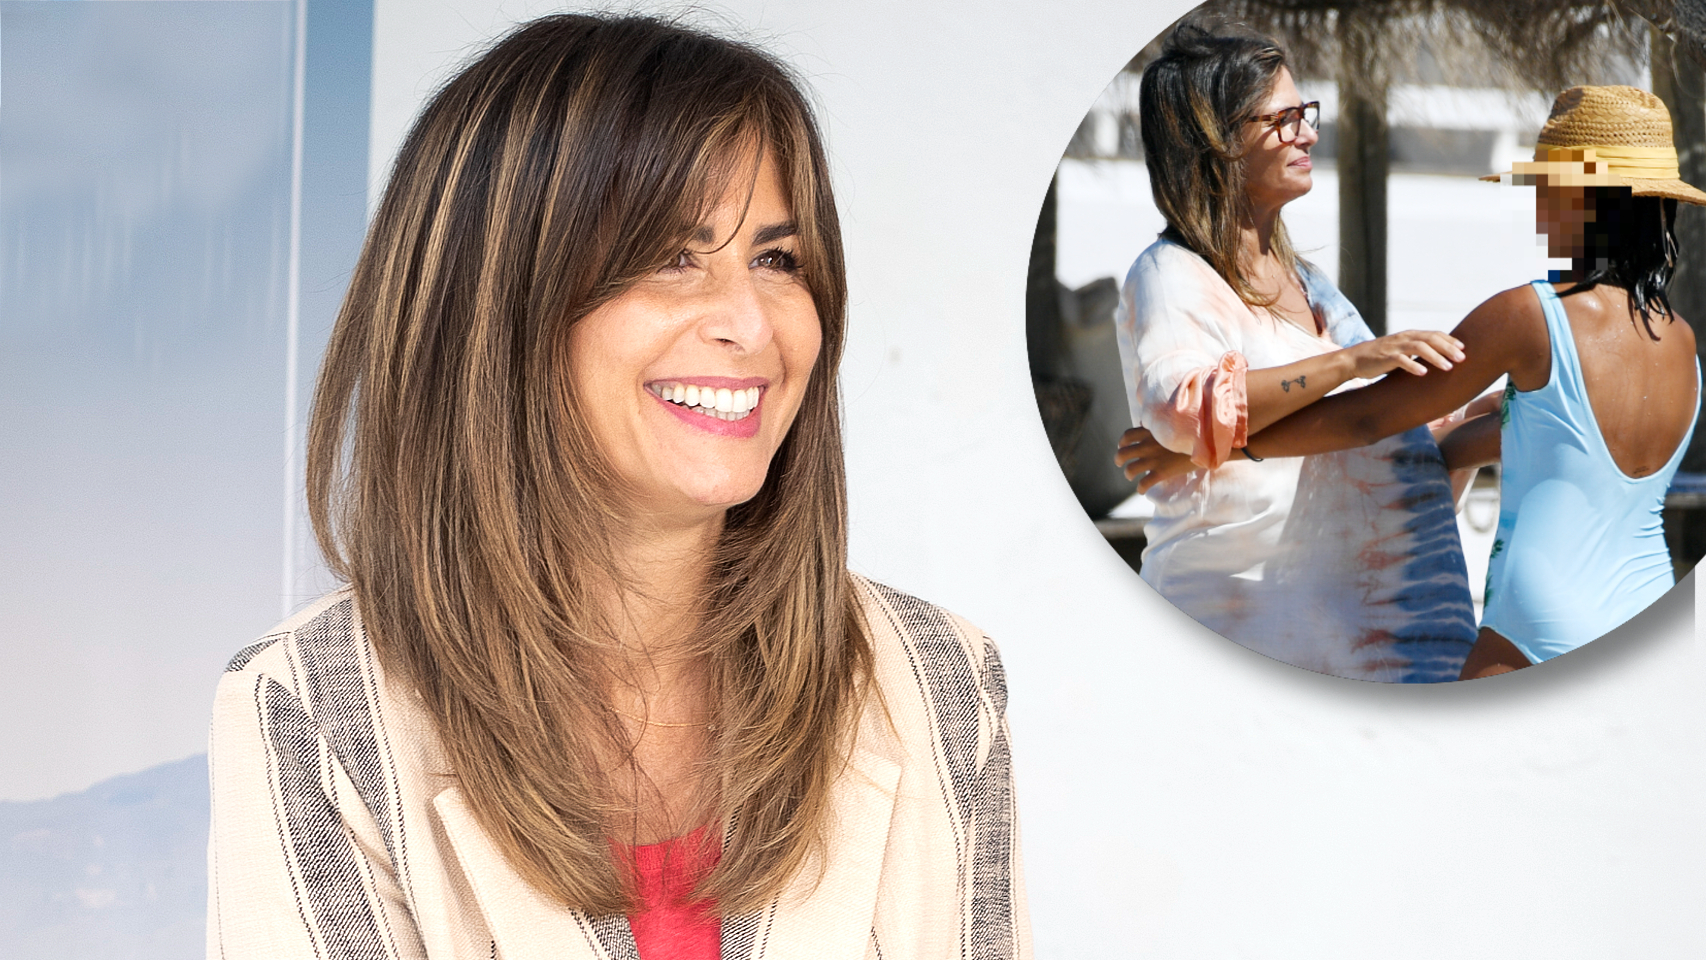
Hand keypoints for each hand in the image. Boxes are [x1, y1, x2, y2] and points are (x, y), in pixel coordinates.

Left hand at [1114, 427, 1200, 492]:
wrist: (1206, 444)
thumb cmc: (1191, 433)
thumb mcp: (1172, 424)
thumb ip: (1158, 425)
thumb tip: (1146, 423)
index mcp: (1150, 432)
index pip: (1127, 435)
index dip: (1122, 442)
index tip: (1123, 446)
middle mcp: (1148, 445)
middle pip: (1123, 454)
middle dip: (1119, 460)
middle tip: (1121, 464)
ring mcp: (1154, 459)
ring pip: (1130, 470)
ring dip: (1128, 474)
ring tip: (1131, 476)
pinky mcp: (1162, 472)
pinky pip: (1144, 483)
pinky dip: (1140, 489)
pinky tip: (1142, 490)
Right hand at [1343, 329, 1464, 379]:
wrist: (1354, 359)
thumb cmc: (1380, 357)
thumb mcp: (1400, 350)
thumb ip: (1416, 351)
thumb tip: (1437, 359)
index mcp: (1409, 335)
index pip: (1434, 334)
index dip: (1450, 340)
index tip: (1464, 349)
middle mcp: (1404, 338)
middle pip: (1430, 339)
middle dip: (1448, 348)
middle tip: (1462, 358)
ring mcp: (1394, 347)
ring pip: (1419, 348)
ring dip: (1436, 357)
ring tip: (1448, 367)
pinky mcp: (1385, 358)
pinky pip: (1401, 360)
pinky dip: (1413, 366)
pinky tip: (1423, 373)